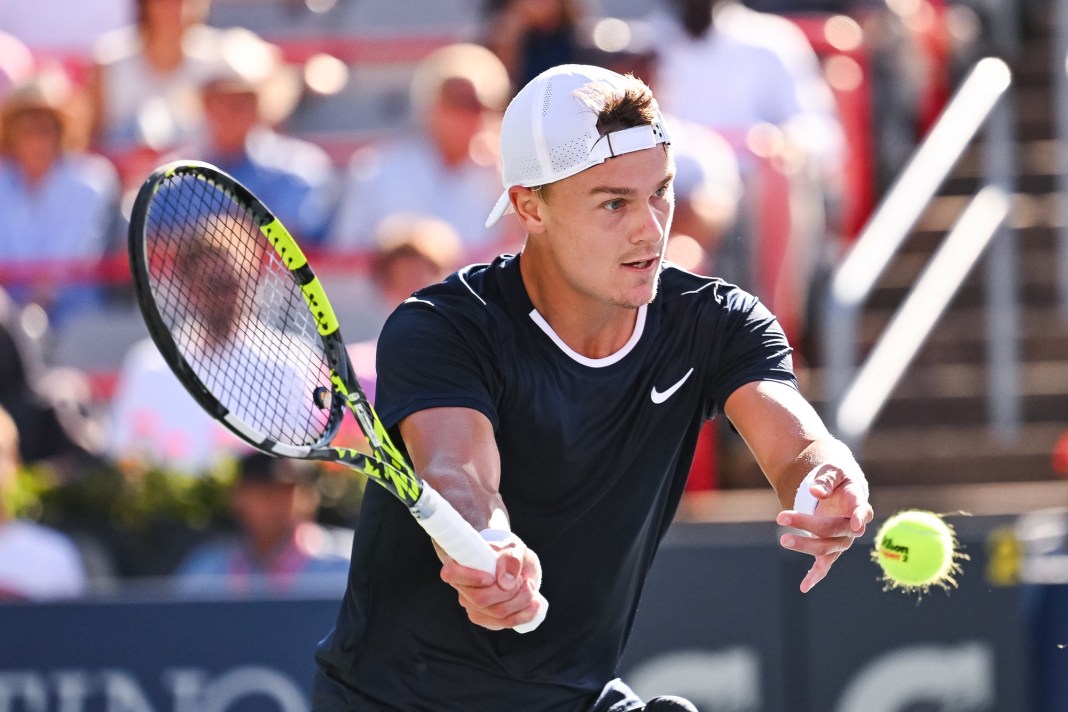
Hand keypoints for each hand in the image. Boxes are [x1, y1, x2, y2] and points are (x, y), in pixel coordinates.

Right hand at [437, 532, 543, 630]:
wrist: (516, 567)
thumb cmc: (510, 554)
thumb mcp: (514, 548)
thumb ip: (511, 559)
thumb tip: (505, 582)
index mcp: (461, 564)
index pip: (451, 573)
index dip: (469, 577)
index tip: (490, 577)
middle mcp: (463, 588)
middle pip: (481, 599)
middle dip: (509, 591)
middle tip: (523, 579)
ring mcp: (473, 607)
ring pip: (497, 613)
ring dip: (521, 601)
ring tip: (530, 586)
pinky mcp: (487, 620)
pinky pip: (506, 623)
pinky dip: (525, 614)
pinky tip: (534, 603)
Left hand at [775, 463, 873, 592]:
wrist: (840, 491)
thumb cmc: (836, 479)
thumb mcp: (831, 471)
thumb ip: (825, 480)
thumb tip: (816, 493)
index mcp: (857, 502)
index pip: (861, 511)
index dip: (860, 517)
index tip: (857, 523)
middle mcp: (853, 525)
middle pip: (834, 529)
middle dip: (807, 524)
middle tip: (780, 516)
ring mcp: (843, 540)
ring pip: (827, 547)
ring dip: (805, 545)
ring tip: (783, 539)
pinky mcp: (831, 549)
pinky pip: (824, 565)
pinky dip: (815, 576)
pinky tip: (804, 587)